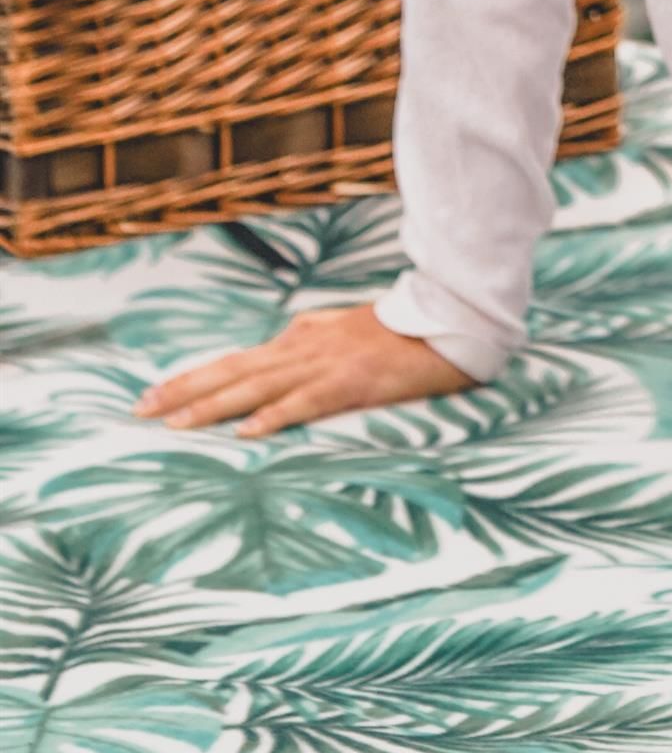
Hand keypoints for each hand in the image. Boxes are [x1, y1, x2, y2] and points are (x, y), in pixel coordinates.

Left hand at [139, 302, 474, 439]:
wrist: (448, 321)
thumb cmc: (398, 328)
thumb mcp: (345, 324)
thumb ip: (312, 332)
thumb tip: (284, 336)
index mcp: (301, 338)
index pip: (235, 361)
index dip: (193, 377)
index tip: (154, 394)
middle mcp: (304, 348)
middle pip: (235, 371)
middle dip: (186, 391)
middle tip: (142, 409)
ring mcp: (327, 364)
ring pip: (259, 386)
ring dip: (216, 405)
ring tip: (177, 423)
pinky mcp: (352, 382)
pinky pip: (307, 401)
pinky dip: (276, 415)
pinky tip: (249, 430)